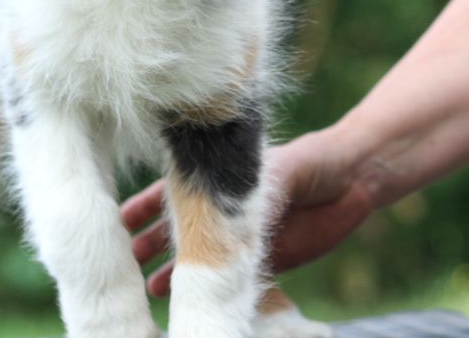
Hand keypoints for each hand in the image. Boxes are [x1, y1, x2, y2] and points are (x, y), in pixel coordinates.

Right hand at [121, 129, 377, 296]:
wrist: (352, 179)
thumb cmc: (306, 164)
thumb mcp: (267, 178)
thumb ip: (241, 204)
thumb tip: (215, 238)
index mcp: (216, 182)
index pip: (167, 195)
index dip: (140, 209)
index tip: (116, 224)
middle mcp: (222, 210)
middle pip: (176, 230)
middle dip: (147, 245)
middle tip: (124, 265)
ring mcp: (240, 237)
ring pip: (197, 258)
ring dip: (172, 273)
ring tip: (147, 291)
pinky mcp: (262, 259)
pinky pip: (229, 279)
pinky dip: (210, 292)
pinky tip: (192, 305)